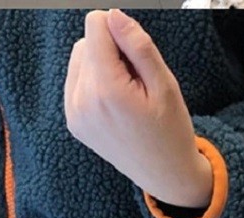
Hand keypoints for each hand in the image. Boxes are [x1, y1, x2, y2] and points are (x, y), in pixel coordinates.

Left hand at [65, 9, 212, 208]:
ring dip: (102, 66)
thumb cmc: (170, 131)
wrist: (164, 174)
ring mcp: (75, 115)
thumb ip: (138, 46)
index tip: (138, 58)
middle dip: (111, 52)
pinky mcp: (73, 122)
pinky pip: (76, 82)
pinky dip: (94, 83)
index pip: (96, 25)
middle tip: (137, 82)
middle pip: (86, 42)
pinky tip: (115, 104)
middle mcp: (83, 103)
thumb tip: (114, 16)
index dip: (120, 33)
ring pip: (79, 60)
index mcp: (107, 91)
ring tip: (127, 95)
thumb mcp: (165, 85)